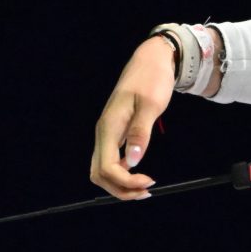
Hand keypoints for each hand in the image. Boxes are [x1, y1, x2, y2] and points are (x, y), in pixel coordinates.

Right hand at [89, 37, 176, 198]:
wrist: (151, 60)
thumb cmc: (151, 78)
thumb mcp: (151, 104)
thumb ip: (140, 132)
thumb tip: (132, 162)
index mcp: (109, 126)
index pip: (106, 167)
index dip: (126, 182)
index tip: (149, 182)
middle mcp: (104, 132)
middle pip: (98, 174)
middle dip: (119, 189)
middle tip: (146, 191)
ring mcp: (108, 132)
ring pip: (102, 169)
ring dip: (120, 183)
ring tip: (144, 187)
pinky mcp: (115, 131)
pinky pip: (111, 159)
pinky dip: (122, 172)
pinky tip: (138, 172)